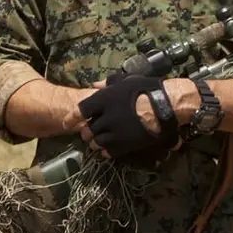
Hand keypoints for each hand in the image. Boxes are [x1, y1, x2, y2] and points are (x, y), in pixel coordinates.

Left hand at [61, 74, 179, 161]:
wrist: (165, 106)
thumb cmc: (146, 89)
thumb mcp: (125, 81)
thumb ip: (107, 84)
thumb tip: (95, 85)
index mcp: (103, 100)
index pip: (80, 111)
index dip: (72, 118)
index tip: (67, 122)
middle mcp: (105, 117)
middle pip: (88, 129)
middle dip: (87, 131)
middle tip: (88, 132)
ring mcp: (115, 132)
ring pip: (97, 142)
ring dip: (95, 142)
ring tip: (98, 141)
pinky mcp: (124, 145)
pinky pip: (109, 151)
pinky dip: (106, 151)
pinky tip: (107, 150)